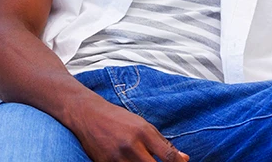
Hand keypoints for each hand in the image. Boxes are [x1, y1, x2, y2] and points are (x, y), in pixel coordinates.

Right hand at [71, 98, 188, 161]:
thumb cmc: (117, 118)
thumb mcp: (142, 125)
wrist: (87, 114)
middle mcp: (130, 145)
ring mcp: (116, 157)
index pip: (168, 156)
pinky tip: (130, 161)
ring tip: (141, 160)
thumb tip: (184, 158)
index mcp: (142, 132)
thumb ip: (163, 143)